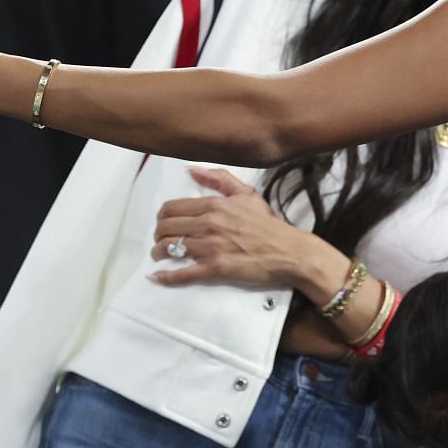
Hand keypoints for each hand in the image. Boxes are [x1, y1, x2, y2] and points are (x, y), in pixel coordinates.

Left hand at [150, 168, 334, 291]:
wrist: (289, 252)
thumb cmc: (269, 225)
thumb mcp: (247, 194)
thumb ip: (219, 178)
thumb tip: (192, 171)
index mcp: (214, 205)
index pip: (172, 208)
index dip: (162, 216)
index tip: (164, 222)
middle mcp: (208, 224)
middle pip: (166, 228)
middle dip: (158, 234)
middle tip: (161, 239)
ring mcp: (210, 247)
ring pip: (169, 248)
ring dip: (159, 253)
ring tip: (160, 255)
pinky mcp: (215, 269)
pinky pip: (182, 273)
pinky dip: (166, 276)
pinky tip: (158, 277)